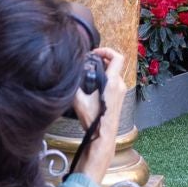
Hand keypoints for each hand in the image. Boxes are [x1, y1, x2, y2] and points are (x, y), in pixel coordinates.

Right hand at [70, 45, 126, 183]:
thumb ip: (73, 86)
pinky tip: (93, 86)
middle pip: (115, 64)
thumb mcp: (79, 101)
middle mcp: (120, 84)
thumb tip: (66, 76)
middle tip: (89, 62)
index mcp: (113, 82)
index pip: (118, 57)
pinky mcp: (120, 98)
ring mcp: (122, 91)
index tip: (95, 53)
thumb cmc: (93, 119)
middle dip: (102, 60)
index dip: (107, 50)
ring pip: (114, 74)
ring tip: (89, 74)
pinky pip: (114, 82)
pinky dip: (105, 79)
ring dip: (103, 70)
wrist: (103, 136)